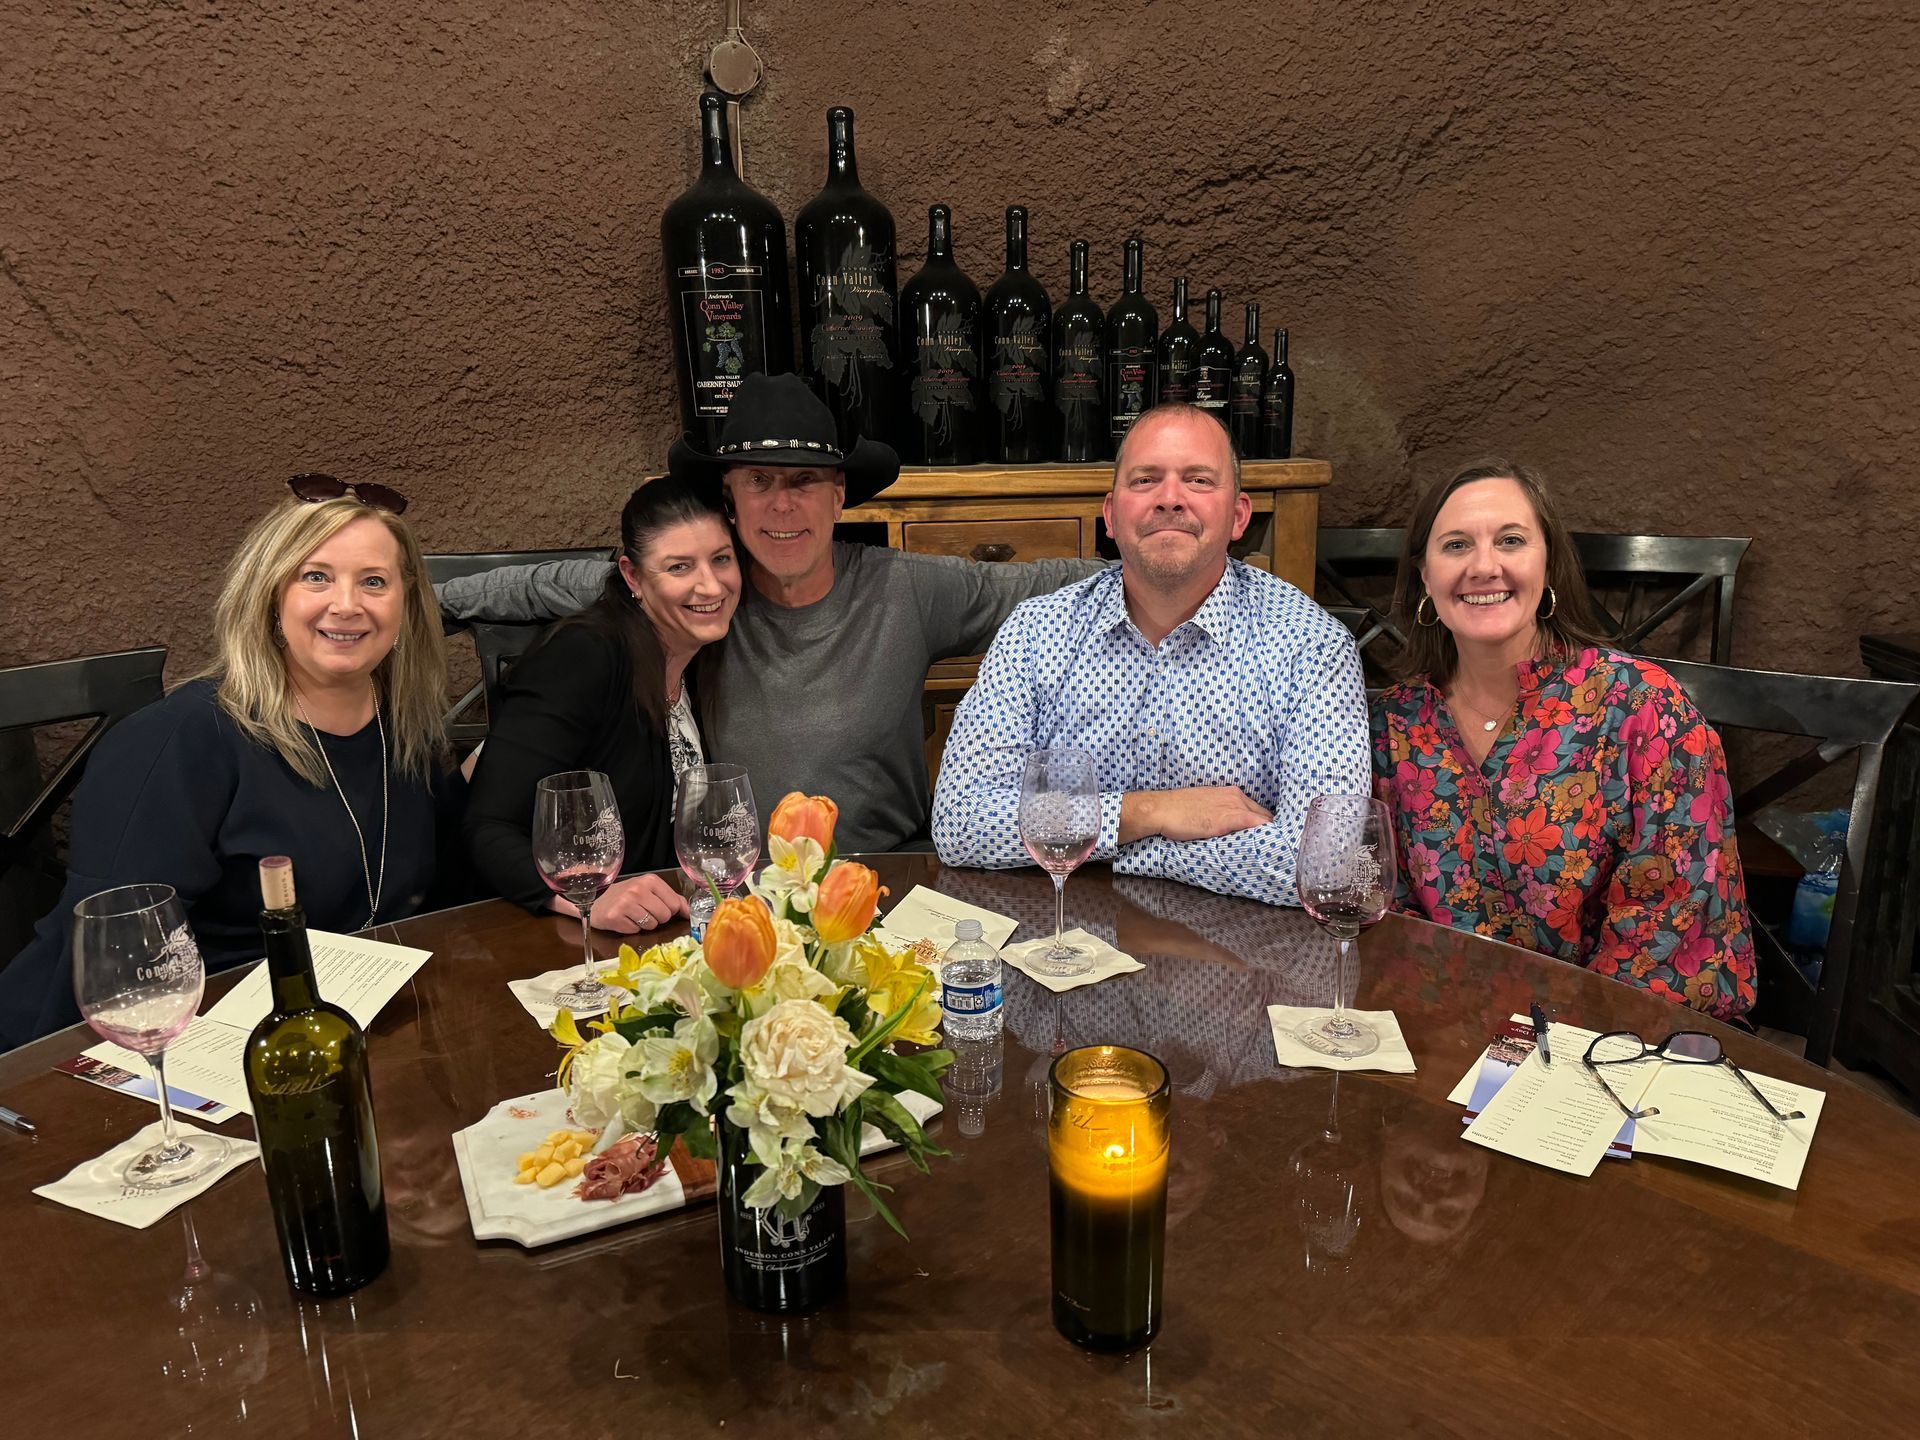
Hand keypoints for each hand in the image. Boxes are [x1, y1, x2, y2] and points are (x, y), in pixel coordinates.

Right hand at [550, 875, 689, 933]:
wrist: (596, 900)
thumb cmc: (626, 896)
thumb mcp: (649, 890)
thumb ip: (671, 899)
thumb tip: (689, 912)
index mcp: (650, 880)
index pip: (675, 903)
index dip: (671, 910)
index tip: (662, 909)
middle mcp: (638, 890)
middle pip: (665, 916)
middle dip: (657, 918)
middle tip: (644, 912)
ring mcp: (626, 903)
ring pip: (652, 925)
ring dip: (645, 924)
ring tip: (634, 915)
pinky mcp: (616, 917)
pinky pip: (636, 930)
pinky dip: (632, 928)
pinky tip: (624, 920)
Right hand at [1119, 786, 1272, 843]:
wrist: (1163, 809)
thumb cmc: (1178, 810)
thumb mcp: (1205, 807)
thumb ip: (1221, 814)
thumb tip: (1228, 828)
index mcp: (1231, 793)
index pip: (1258, 809)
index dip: (1264, 824)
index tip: (1268, 836)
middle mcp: (1236, 796)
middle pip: (1265, 814)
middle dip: (1271, 829)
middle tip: (1275, 846)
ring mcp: (1233, 806)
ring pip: (1264, 819)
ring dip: (1270, 833)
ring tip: (1276, 849)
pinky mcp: (1229, 818)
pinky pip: (1256, 823)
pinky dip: (1265, 832)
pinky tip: (1270, 843)